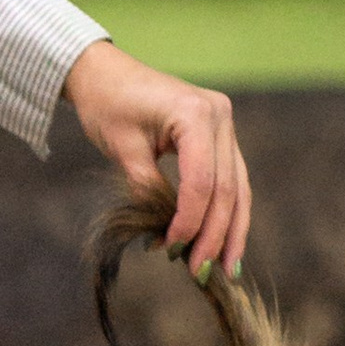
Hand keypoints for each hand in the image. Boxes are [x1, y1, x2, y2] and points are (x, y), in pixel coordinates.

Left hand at [62, 41, 249, 280]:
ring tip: (226, 268)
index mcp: (196, 114)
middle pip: (227, 188)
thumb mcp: (123, 150)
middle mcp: (220, 117)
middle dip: (216, 234)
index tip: (174, 249)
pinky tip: (224, 241)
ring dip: (231, 230)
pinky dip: (226, 211)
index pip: (202, 181)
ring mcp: (226, 125)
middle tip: (202, 271)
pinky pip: (230, 179)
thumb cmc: (108, 105)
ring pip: (238, 187)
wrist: (106, 73)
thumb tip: (168, 235)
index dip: (190, 220)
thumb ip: (149, 189)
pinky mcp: (221, 135)